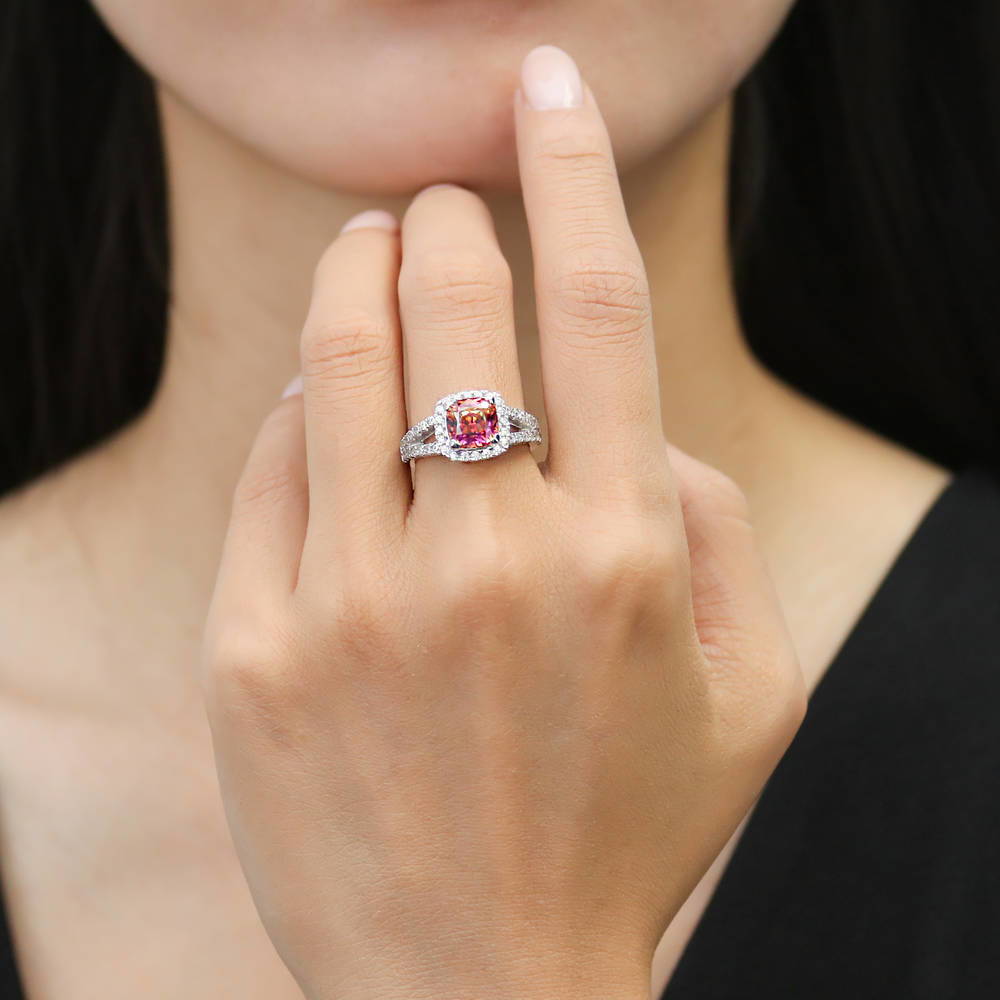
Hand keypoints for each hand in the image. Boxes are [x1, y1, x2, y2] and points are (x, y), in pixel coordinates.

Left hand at [201, 45, 804, 999]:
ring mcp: (359, 605)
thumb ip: (715, 529)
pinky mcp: (258, 651)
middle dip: (445, 218)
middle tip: (440, 199)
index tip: (543, 83)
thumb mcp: (747, 692)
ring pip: (338, 364)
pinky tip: (318, 410)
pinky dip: (297, 412)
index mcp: (622, 553)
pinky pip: (270, 472)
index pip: (598, 301)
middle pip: (453, 305)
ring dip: (356, 276)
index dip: (571, 166)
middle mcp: (489, 559)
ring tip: (371, 251)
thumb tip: (640, 427)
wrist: (482, 985)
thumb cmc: (628, 833)